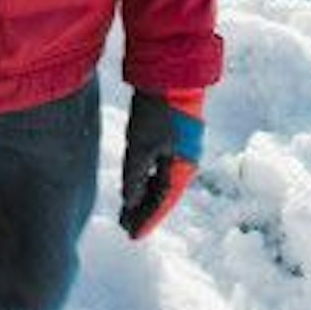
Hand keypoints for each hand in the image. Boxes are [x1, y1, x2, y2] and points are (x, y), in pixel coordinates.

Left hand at [119, 89, 203, 239]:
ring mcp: (180, 148)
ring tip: (127, 210)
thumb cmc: (157, 110)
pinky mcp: (172, 136)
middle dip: (145, 211)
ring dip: (145, 196)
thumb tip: (129, 203)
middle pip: (163, 194)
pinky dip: (147, 178)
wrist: (169, 73)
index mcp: (182, 167)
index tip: (131, 236)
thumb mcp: (141, 145)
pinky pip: (160, 167)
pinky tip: (136, 183)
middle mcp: (185, 161)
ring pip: (161, 181)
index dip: (146, 220)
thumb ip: (134, 176)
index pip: (162, 202)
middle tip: (125, 227)